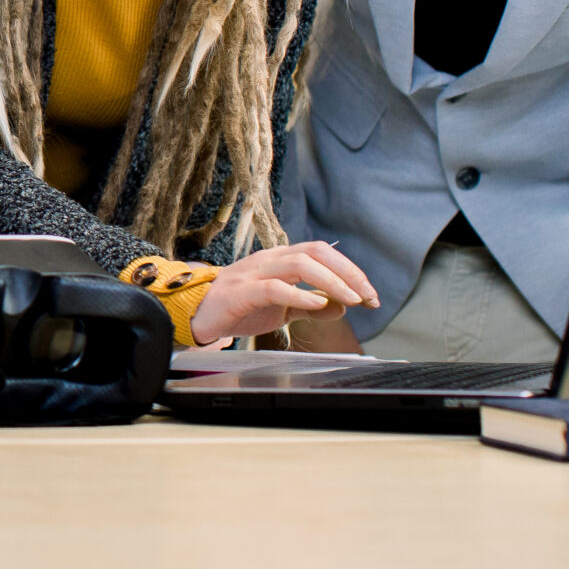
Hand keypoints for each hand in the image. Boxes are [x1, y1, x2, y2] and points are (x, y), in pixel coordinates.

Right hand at [189, 242, 378, 346]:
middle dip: (348, 273)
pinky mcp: (241, 292)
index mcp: (279, 260)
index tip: (370, 295)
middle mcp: (269, 260)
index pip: (321, 253)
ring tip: (351, 300)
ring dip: (331, 282)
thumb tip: (341, 307)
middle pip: (315, 252)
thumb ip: (310, 306)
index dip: (350, 270)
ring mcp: (254, 273)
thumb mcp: (282, 309)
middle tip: (368, 297)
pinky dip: (299, 296)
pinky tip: (317, 306)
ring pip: (298, 264)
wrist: (198, 316)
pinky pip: (274, 288)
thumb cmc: (239, 309)